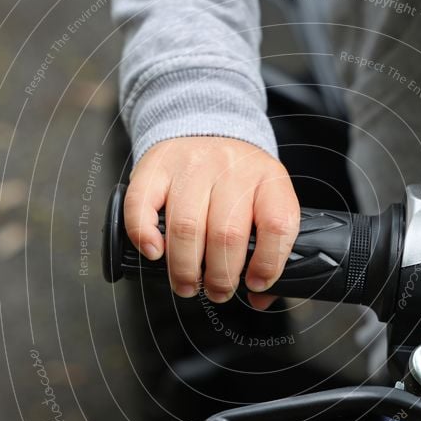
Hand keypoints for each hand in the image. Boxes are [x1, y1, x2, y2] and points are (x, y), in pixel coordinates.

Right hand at [123, 137, 299, 307]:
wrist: (207, 123)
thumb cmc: (238, 178)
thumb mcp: (265, 199)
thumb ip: (270, 247)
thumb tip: (260, 297)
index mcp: (268, 179)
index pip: (277, 224)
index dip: (267, 263)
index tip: (255, 284)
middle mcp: (232, 168)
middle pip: (226, 234)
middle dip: (220, 277)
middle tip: (216, 292)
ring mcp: (192, 165)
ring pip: (186, 227)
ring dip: (184, 268)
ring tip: (187, 285)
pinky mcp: (157, 167)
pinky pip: (143, 206)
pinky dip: (144, 236)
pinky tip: (155, 253)